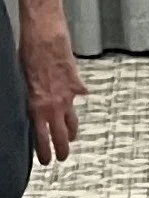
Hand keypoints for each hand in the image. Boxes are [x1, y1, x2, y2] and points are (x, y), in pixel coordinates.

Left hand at [19, 21, 86, 164]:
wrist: (45, 36)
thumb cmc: (29, 53)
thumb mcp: (22, 80)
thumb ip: (30, 97)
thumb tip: (33, 106)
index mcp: (37, 106)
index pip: (41, 138)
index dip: (44, 152)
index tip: (46, 160)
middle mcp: (54, 104)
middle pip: (60, 135)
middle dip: (62, 149)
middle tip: (62, 157)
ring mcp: (68, 95)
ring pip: (72, 120)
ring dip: (71, 131)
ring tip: (70, 137)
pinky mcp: (77, 83)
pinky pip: (78, 95)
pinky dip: (76, 98)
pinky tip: (77, 97)